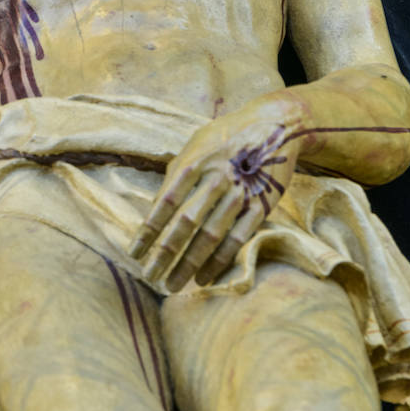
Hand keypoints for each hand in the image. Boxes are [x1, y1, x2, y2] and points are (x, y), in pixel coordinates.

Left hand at [129, 97, 303, 290]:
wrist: (274, 126)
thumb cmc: (226, 136)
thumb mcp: (196, 145)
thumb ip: (176, 173)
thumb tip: (155, 206)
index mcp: (195, 161)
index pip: (165, 202)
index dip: (149, 230)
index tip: (135, 253)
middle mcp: (216, 178)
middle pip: (186, 224)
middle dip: (165, 254)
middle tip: (150, 277)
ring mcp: (240, 194)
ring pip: (210, 237)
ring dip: (189, 264)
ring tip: (172, 284)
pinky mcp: (260, 206)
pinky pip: (236, 240)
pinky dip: (219, 262)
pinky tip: (204, 278)